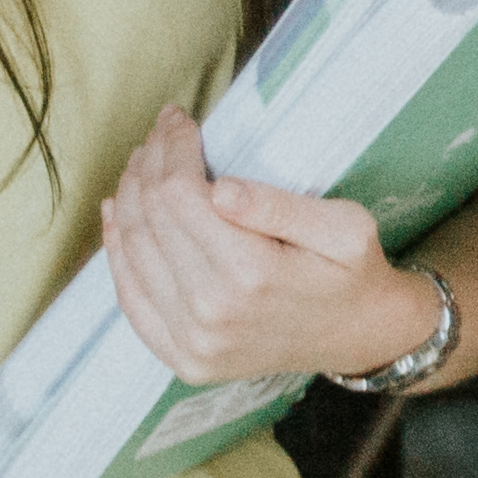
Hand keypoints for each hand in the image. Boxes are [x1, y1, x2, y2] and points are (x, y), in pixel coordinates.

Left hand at [98, 106, 437, 384]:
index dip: (171, 148)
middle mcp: (212, 312)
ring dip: (129, 198)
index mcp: (252, 274)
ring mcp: (193, 342)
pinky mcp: (183, 359)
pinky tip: (119, 215)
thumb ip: (281, 207)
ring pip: (133, 252)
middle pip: (151, 218)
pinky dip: (117, 252)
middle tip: (159, 133)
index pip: (180, 193)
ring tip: (142, 164)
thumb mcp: (345, 227)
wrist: (360, 336)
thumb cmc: (352, 271)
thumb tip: (219, 190)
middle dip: (149, 165)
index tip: (178, 118)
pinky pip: (132, 298)